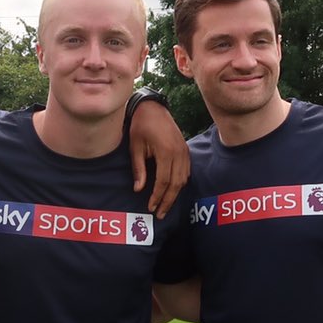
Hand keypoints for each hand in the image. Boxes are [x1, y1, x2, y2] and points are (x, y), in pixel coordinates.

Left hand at [126, 98, 188, 217]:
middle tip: (160, 214)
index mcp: (166, 152)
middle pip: (176, 184)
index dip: (157, 196)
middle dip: (167, 201)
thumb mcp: (135, 147)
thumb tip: (138, 189)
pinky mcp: (185, 149)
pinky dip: (180, 183)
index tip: (150, 207)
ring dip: (174, 194)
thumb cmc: (141, 126)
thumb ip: (139, 169)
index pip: (163, 181)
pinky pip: (186, 171)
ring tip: (165, 205)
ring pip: (183, 179)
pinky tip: (172, 190)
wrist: (152, 108)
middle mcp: (179, 153)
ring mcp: (184, 151)